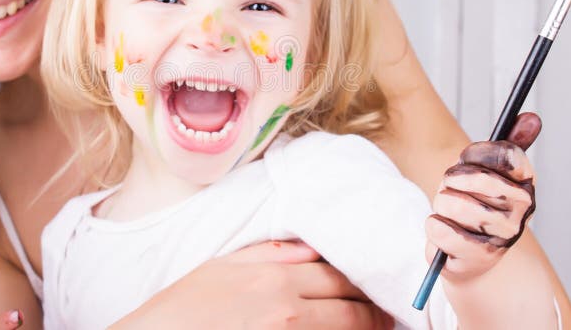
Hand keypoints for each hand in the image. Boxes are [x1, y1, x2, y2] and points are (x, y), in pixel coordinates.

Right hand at [113, 241, 392, 329]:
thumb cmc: (182, 310)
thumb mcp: (220, 268)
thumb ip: (268, 254)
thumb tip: (310, 249)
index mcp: (275, 279)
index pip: (339, 278)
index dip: (363, 286)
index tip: (375, 290)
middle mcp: (289, 310)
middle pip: (351, 309)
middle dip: (374, 314)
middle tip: (388, 316)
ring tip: (377, 329)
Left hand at [426, 112, 540, 281]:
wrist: (470, 258)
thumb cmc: (476, 207)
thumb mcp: (488, 171)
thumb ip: (509, 144)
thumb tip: (531, 116)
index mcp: (526, 182)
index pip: (504, 154)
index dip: (475, 154)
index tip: (466, 160)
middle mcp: (522, 209)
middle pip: (472, 177)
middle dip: (450, 181)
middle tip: (451, 189)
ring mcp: (504, 234)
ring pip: (452, 203)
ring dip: (441, 205)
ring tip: (449, 213)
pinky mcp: (480, 256)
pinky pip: (440, 229)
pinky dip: (434, 228)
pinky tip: (445, 232)